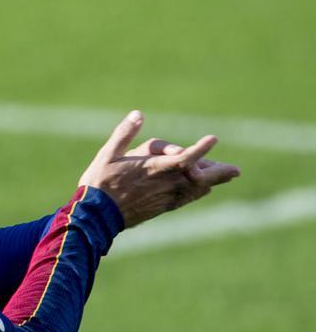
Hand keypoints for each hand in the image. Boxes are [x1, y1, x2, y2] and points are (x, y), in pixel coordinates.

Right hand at [78, 110, 241, 227]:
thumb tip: (138, 114)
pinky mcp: (161, 208)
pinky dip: (197, 192)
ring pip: (195, 189)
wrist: (95, 217)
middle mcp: (163, 184)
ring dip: (211, 182)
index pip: (184, 158)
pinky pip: (186, 199)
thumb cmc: (99, 183)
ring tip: (227, 175)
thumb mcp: (107, 154)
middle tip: (236, 170)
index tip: (214, 139)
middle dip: (219, 172)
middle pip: (199, 178)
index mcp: (152, 168)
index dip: (201, 149)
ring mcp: (164, 198)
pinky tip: (203, 189)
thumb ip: (124, 133)